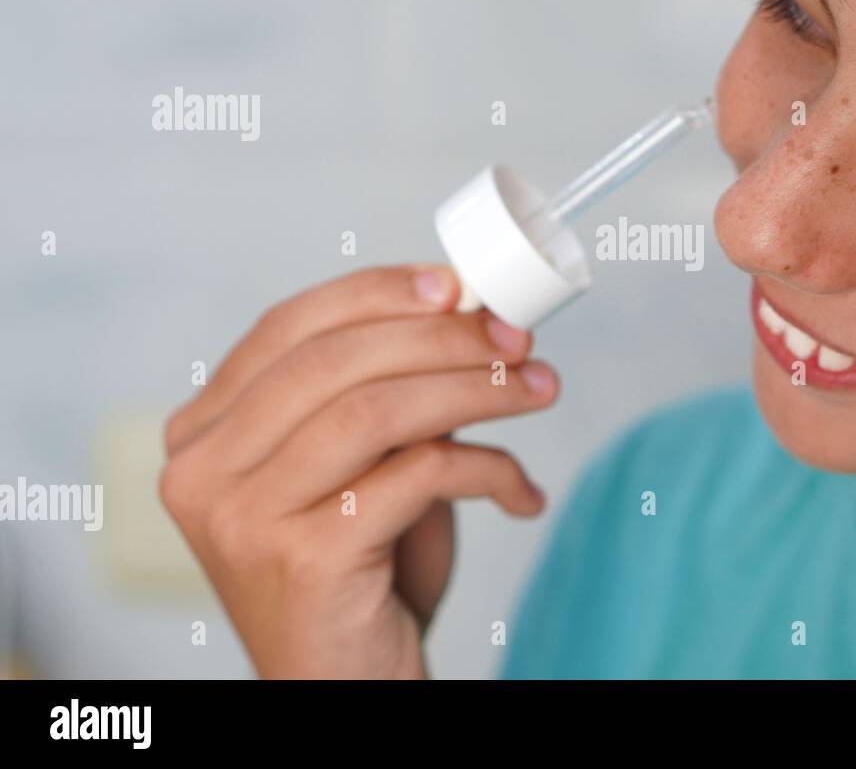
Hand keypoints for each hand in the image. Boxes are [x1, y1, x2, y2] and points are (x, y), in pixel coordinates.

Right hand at [159, 264, 555, 677]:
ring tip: (540, 389)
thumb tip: (468, 309)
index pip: (290, 327)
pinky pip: (416, 476)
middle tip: (517, 341)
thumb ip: (388, 391)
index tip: (456, 285)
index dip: (378, 293)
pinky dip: (485, 468)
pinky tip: (521, 490)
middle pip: (334, 363)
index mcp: (203, 430)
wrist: (349, 683)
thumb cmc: (362, 569)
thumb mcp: (364, 463)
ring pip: (375, 412)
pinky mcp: (302, 559)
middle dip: (441, 338)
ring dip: (474, 391)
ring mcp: (242, 517)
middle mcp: (203, 470)